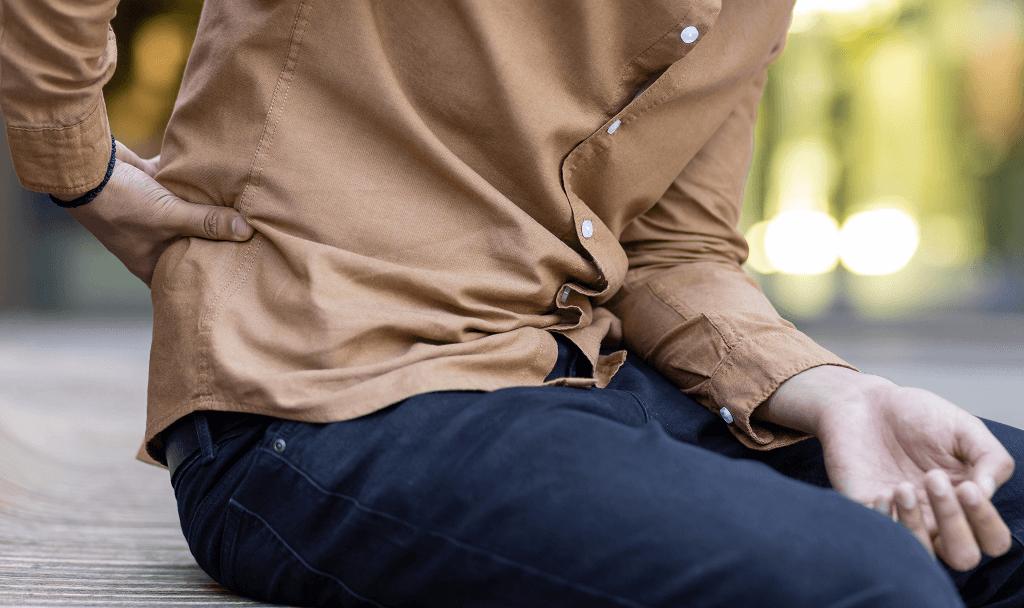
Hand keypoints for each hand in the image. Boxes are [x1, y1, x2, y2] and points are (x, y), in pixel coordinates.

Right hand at [56, 141, 253, 286]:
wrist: (85, 166)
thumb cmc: (121, 205)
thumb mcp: (170, 218)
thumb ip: (208, 223)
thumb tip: (247, 232)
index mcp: (150, 262)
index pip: (185, 277)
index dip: (210, 276)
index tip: (240, 272)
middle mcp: (151, 240)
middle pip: (193, 242)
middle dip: (218, 239)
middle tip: (252, 241)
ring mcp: (152, 212)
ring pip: (189, 212)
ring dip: (210, 206)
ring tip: (247, 209)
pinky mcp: (151, 184)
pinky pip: (180, 182)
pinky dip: (196, 179)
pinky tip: (223, 176)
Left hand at [758, 366, 1014, 570]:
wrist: (863, 403)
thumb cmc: (916, 415)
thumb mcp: (963, 428)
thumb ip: (989, 458)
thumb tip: (988, 492)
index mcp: (965, 501)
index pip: (992, 539)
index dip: (985, 521)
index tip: (967, 487)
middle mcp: (937, 518)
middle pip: (962, 556)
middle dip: (953, 522)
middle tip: (933, 479)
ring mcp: (902, 520)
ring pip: (922, 554)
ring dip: (915, 524)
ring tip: (901, 485)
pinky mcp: (867, 515)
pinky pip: (880, 539)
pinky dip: (882, 520)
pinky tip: (879, 492)